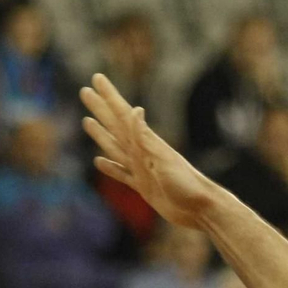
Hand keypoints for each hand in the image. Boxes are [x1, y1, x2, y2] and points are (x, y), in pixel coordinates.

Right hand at [82, 75, 218, 228]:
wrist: (202, 209)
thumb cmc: (187, 184)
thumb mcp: (164, 159)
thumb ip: (146, 138)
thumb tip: (135, 110)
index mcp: (147, 143)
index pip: (122, 114)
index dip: (109, 96)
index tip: (96, 78)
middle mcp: (142, 152)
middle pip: (115, 126)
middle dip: (100, 109)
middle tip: (85, 91)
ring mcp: (142, 169)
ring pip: (115, 147)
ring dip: (101, 134)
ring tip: (87, 121)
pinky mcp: (143, 187)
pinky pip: (122, 174)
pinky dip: (110, 167)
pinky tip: (99, 162)